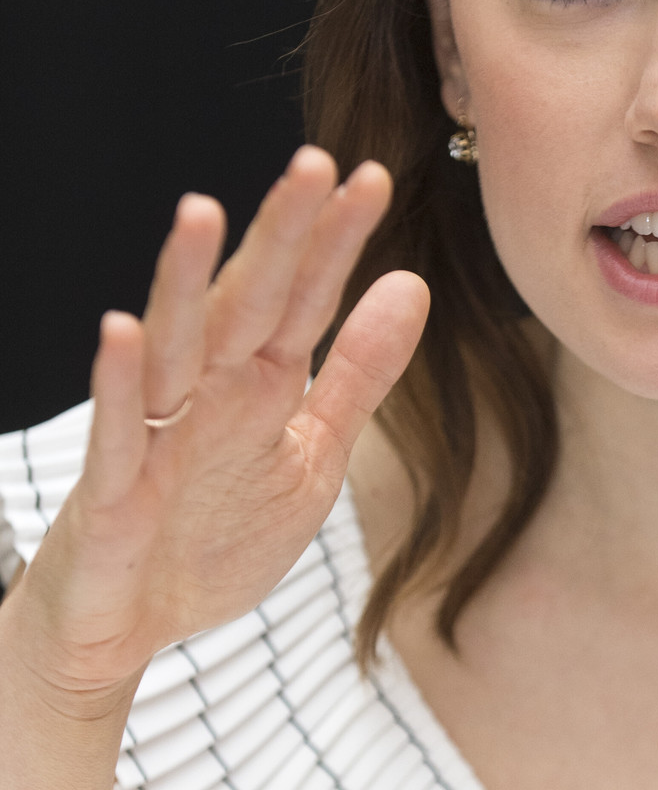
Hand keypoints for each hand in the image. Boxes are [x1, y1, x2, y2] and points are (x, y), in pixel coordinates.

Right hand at [4, 147, 428, 705]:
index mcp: (260, 384)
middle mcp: (207, 394)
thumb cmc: (215, 534)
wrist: (133, 626)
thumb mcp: (313, 454)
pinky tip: (124, 330)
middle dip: (279, 237)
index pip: (305, 300)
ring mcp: (155, 436)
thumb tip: (412, 283)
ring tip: (204, 211)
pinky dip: (118, 383)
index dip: (337, 243)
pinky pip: (116, 430)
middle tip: (313, 163)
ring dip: (186, 282)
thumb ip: (360, 374)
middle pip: (246, 303)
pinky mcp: (113, 491)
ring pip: (172, 347)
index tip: (373, 179)